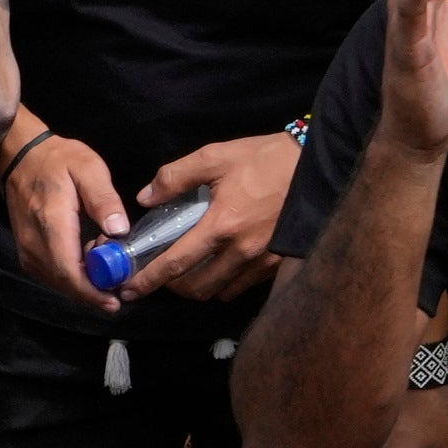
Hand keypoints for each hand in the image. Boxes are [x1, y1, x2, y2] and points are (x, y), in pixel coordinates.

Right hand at [0, 127, 132, 306]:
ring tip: (109, 272)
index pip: (68, 269)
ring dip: (82, 285)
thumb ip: (104, 199)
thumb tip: (119, 231)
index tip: (114, 302)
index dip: (91, 291)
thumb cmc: (60, 161)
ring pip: (54, 281)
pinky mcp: (26, 249)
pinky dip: (70, 277)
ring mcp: (25, 247)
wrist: (19, 158)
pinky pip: (49, 273)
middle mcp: (33, 241)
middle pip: (62, 281)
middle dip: (92, 293)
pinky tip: (90, 265)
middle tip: (121, 290)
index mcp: (51, 221)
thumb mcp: (90, 169)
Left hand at [119, 127, 301, 305]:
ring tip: (192, 271)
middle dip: (173, 287)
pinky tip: (222, 266)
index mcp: (222, 225)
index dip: (148, 280)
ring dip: (201, 287)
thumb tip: (146, 198)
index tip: (129, 289)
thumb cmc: (266, 159)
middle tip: (163, 275)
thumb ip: (175, 177)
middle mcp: (242, 251)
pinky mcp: (279, 261)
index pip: (176, 263)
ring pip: (222, 291)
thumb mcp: (215, 156)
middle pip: (197, 288)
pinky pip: (245, 285)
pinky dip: (227, 282)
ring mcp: (263, 260)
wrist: (318, 164)